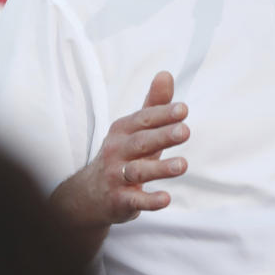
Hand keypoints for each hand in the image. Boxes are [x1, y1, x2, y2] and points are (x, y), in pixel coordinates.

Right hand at [51, 71, 189, 234]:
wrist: (89, 194)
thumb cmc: (123, 153)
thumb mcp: (136, 128)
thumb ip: (154, 104)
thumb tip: (166, 74)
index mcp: (123, 130)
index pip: (144, 119)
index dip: (163, 114)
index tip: (183, 109)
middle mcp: (117, 151)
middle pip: (142, 142)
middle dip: (163, 136)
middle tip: (185, 131)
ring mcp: (116, 177)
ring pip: (138, 171)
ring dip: (160, 169)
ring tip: (183, 165)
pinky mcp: (119, 201)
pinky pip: (134, 201)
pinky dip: (149, 201)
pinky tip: (166, 199)